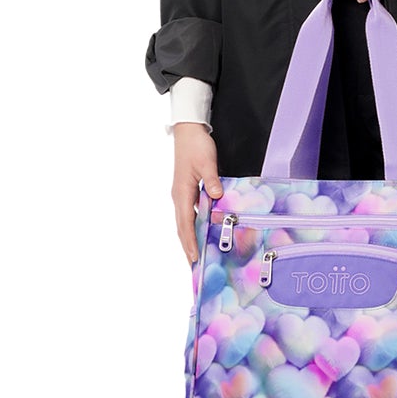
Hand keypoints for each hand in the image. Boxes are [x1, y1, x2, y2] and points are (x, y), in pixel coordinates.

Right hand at [172, 123, 221, 265]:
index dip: (189, 240)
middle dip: (187, 246)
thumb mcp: (207, 162)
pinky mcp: (187, 191)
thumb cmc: (196, 145)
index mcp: (182, 192)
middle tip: (194, 265)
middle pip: (182, 226)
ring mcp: (182, 194)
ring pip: (185, 221)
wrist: (188, 131)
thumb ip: (212, 180)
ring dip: (189, 238)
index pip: (185, 222)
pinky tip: (202, 232)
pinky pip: (190, 213)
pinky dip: (194, 226)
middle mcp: (179, 196)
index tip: (193, 256)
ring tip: (196, 254)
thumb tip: (217, 196)